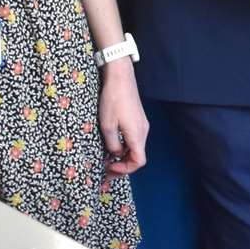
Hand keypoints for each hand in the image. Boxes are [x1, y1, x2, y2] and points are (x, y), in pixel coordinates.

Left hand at [97, 58, 148, 174]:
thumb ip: (112, 144)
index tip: (110, 168)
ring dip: (123, 157)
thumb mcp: (107, 125)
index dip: (125, 169)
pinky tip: (113, 145)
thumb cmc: (113, 99)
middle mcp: (143, 131)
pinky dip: (124, 147)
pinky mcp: (138, 119)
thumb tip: (115, 154)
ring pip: (135, 148)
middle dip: (122, 166)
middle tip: (106, 171)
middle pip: (137, 156)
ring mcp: (142, 125)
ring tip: (107, 160)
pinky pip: (134, 139)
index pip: (139, 161)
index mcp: (137, 135)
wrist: (120, 78)